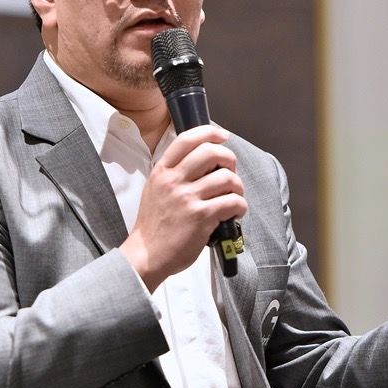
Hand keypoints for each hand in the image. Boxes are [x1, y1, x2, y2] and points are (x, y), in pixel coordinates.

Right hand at [120, 125, 246, 291]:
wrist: (147, 254)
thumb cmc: (154, 224)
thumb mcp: (155, 189)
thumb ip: (174, 173)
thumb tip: (205, 160)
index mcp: (162, 171)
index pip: (186, 140)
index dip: (209, 133)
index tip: (223, 136)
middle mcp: (174, 181)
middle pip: (211, 153)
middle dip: (229, 159)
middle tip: (230, 170)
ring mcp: (187, 198)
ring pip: (226, 178)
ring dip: (237, 187)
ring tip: (233, 196)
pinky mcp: (201, 217)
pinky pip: (232, 202)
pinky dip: (240, 206)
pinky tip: (234, 213)